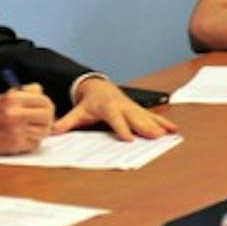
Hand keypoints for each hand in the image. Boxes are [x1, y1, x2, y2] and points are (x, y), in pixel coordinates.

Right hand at [0, 84, 53, 153]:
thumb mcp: (7, 96)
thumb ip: (27, 93)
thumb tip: (43, 94)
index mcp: (13, 99)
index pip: (44, 101)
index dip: (48, 105)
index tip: (46, 108)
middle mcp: (15, 114)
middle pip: (48, 116)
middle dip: (48, 118)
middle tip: (43, 120)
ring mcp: (16, 131)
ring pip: (45, 131)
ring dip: (41, 131)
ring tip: (32, 129)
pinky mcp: (15, 145)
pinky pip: (36, 143)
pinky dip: (32, 141)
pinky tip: (23, 137)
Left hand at [51, 77, 178, 139]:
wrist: (99, 86)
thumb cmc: (89, 102)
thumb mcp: (78, 112)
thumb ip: (67, 122)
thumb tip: (53, 131)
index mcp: (107, 107)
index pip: (115, 119)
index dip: (122, 128)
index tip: (128, 139)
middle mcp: (122, 107)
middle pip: (134, 118)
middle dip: (145, 127)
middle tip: (154, 136)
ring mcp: (132, 108)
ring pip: (146, 117)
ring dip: (157, 125)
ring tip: (168, 134)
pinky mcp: (139, 110)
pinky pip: (152, 116)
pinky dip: (163, 123)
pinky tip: (173, 130)